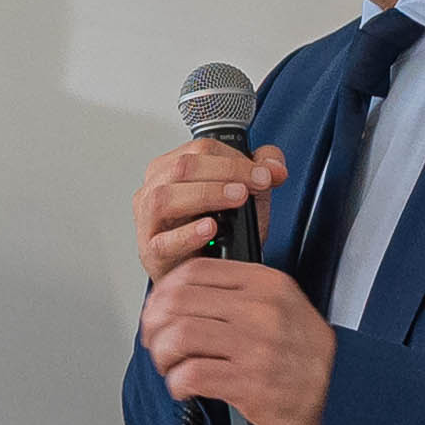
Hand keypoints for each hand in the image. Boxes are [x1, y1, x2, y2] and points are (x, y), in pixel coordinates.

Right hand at [134, 136, 285, 280]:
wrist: (208, 276)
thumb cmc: (218, 234)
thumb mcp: (245, 195)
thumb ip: (262, 170)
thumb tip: (275, 165)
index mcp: (170, 169)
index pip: (198, 149)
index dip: (235, 158)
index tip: (265, 173)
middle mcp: (154, 190)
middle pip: (182, 167)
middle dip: (226, 171)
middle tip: (257, 183)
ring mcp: (149, 222)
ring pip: (165, 198)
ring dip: (207, 194)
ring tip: (237, 198)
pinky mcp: (152, 253)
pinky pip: (164, 241)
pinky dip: (188, 233)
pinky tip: (211, 228)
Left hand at [139, 260, 336, 424]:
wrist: (340, 390)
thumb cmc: (304, 351)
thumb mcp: (281, 303)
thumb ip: (238, 292)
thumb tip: (180, 295)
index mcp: (264, 283)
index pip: (195, 271)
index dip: (164, 290)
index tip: (159, 309)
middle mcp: (258, 310)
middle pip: (178, 302)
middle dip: (154, 324)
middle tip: (155, 340)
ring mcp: (254, 347)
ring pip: (179, 337)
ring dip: (162, 355)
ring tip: (168, 365)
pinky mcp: (249, 383)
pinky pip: (192, 375)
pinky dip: (177, 383)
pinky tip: (183, 387)